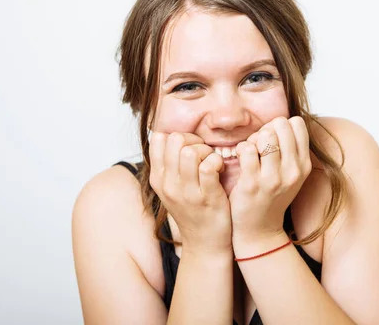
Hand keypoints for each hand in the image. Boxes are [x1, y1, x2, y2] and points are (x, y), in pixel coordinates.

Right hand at [149, 132, 232, 255]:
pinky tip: (220, 170)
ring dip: (206, 151)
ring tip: (212, 162)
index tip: (190, 147)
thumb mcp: (171, 189)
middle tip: (204, 154)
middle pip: (176, 140)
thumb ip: (168, 164)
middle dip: (194, 140)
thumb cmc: (192, 211)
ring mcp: (186, 192)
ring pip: (190, 152)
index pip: (159, 139)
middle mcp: (168, 184)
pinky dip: (217, 162)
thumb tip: (169, 135)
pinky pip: (208, 166)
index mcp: (158, 178)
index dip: (179, 136)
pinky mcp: (206, 197)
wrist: (205, 242)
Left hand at [228, 116, 312, 248]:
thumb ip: (290, 149)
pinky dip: (240, 149)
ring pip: (265, 136)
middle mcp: (293, 170)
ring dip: (253, 140)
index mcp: (304, 165)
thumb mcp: (291, 174)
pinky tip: (240, 159)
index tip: (272, 140)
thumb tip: (278, 122)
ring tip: (249, 153)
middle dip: (266, 130)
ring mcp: (273, 178)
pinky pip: (246, 149)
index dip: (280, 126)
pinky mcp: (252, 184)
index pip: (296, 124)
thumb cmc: (272, 196)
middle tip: (258, 146)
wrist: (260, 230)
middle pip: (280, 125)